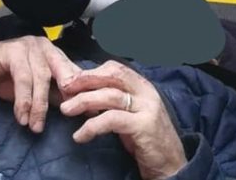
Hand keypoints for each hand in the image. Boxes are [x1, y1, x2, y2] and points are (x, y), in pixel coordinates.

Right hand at [0, 36, 80, 132]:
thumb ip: (55, 96)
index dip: (81, 90)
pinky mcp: (13, 51)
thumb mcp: (36, 91)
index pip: (72, 71)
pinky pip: (22, 78)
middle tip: (73, 112)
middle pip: (61, 71)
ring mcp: (29, 46)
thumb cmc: (7, 79)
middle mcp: (44, 46)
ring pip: (41, 77)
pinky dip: (23, 100)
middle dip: (68, 92)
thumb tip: (80, 109)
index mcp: (53, 53)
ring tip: (36, 127)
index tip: (90, 110)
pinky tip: (22, 117)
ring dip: (39, 105)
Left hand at [61, 61, 186, 179]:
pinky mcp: (144, 126)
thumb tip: (84, 95)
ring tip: (66, 110)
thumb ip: (113, 103)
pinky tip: (80, 135)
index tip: (71, 80)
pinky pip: (112, 120)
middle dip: (86, 79)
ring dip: (84, 101)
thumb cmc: (146, 140)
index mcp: (142, 86)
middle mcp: (146, 92)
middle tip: (64, 88)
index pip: (115, 69)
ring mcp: (147, 108)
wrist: (171, 165)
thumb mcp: (130, 116)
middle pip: (113, 75)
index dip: (91, 72)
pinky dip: (92, 126)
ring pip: (110, 96)